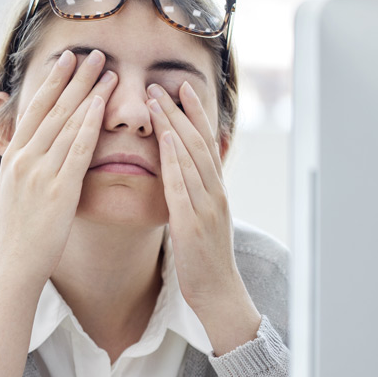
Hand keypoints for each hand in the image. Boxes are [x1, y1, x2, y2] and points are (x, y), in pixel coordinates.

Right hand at [0, 49, 118, 285]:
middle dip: (73, 78)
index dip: (51, 84)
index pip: (34, 111)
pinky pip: (78, 150)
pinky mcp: (59, 189)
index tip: (66, 62)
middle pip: (52, 109)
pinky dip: (90, 124)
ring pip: (67, 123)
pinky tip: (102, 105)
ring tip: (105, 70)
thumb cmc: (16, 233)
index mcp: (14, 158)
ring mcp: (41, 173)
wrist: (15, 264)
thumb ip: (17, 166)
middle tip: (90, 53)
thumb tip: (18, 148)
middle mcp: (24, 160)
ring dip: (87, 93)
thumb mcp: (8, 192)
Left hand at [146, 81, 261, 350]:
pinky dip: (174, 162)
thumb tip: (185, 170)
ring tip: (158, 102)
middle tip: (164, 82)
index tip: (181, 87)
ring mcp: (206, 206)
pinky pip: (183, 187)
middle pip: (199, 142)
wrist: (219, 294)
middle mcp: (214, 192)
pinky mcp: (193, 224)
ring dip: (174, 127)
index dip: (194, 113)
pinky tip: (163, 143)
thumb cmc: (205, 259)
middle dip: (182, 110)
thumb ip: (196, 193)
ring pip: (192, 158)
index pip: (205, 142)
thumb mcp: (202, 219)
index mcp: (215, 190)